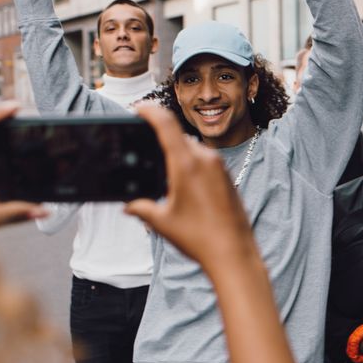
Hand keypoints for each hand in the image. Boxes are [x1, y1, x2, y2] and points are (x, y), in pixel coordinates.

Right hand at [125, 105, 256, 272]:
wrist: (234, 253)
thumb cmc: (199, 238)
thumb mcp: (162, 222)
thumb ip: (141, 208)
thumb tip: (128, 205)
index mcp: (187, 163)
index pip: (165, 123)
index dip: (149, 111)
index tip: (138, 108)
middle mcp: (206, 159)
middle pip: (178, 137)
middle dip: (161, 141)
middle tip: (146, 151)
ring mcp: (220, 167)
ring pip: (193, 149)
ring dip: (177, 155)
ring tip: (166, 178)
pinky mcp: (228, 177)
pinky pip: (206, 161)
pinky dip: (191, 165)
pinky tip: (185, 187)